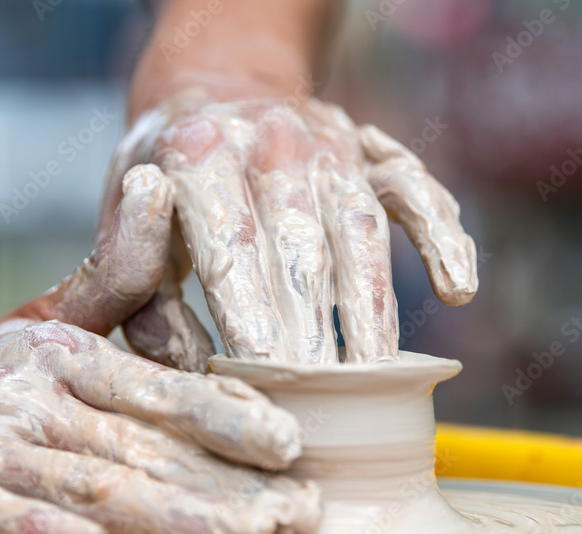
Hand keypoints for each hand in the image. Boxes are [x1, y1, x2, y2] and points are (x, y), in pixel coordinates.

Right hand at [0, 166, 320, 533]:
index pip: (165, 389)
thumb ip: (111, 276)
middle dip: (223, 486)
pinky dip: (38, 529)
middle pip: (143, 445)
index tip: (290, 444)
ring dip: (165, 513)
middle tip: (292, 516)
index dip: (230, 416)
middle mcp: (32, 394)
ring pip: (88, 480)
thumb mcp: (42, 327)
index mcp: (68, 356)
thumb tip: (156, 188)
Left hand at [102, 84, 478, 369]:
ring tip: (380, 375)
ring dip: (375, 306)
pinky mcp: (371, 150)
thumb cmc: (164, 170)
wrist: (215, 85)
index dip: (252, 316)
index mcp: (197, 153)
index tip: (266, 376)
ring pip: (363, 229)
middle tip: (324, 401)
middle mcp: (271, 139)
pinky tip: (458, 289)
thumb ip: (135, 284)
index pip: (231, 246)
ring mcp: (329, 142)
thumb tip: (185, 362)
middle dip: (315, 329)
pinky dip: (443, 237)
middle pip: (302, 247)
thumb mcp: (123, 212)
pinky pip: (417, 191)